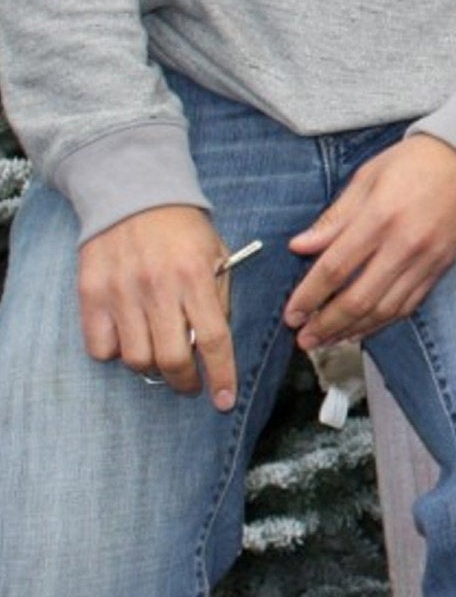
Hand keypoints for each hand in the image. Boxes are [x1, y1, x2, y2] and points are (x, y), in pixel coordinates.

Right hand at [77, 205, 240, 409]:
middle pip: (172, 358)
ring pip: (136, 359)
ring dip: (151, 367)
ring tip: (159, 354)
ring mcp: (121, 294)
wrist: (132, 195)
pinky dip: (116, 353)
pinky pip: (101, 348)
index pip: (214, 339)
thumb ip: (218, 297)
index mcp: (195, 276)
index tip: (224, 401)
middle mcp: (158, 288)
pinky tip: (128, 338)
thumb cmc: (182, 229)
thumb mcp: (217, 253)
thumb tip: (213, 343)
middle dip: (185, 382)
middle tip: (190, 384)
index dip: (221, 375)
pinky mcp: (92, 296)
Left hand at [285, 136, 455, 350]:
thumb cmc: (416, 162)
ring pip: (384, 309)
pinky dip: (382, 322)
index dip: (308, 296)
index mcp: (380, 217)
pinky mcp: (441, 267)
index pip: (335, 268)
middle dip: (325, 324)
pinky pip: (409, 305)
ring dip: (351, 330)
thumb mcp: (368, 177)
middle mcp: (404, 244)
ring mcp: (426, 259)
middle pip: (358, 299)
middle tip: (303, 338)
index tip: (291, 314)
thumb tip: (299, 246)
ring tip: (327, 341)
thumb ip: (335, 217)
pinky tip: (362, 329)